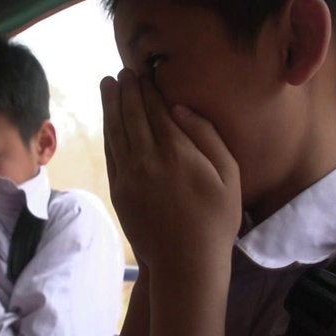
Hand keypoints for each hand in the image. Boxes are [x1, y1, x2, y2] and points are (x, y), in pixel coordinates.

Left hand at [101, 69, 241, 284]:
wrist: (185, 262)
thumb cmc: (215, 220)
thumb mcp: (228, 175)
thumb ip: (206, 137)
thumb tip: (179, 108)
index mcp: (177, 152)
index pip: (157, 111)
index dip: (148, 90)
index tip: (142, 73)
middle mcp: (148, 159)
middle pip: (132, 116)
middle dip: (127, 91)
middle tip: (122, 73)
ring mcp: (129, 175)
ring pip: (116, 131)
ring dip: (111, 106)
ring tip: (108, 85)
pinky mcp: (118, 190)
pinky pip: (110, 153)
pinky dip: (108, 132)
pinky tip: (108, 120)